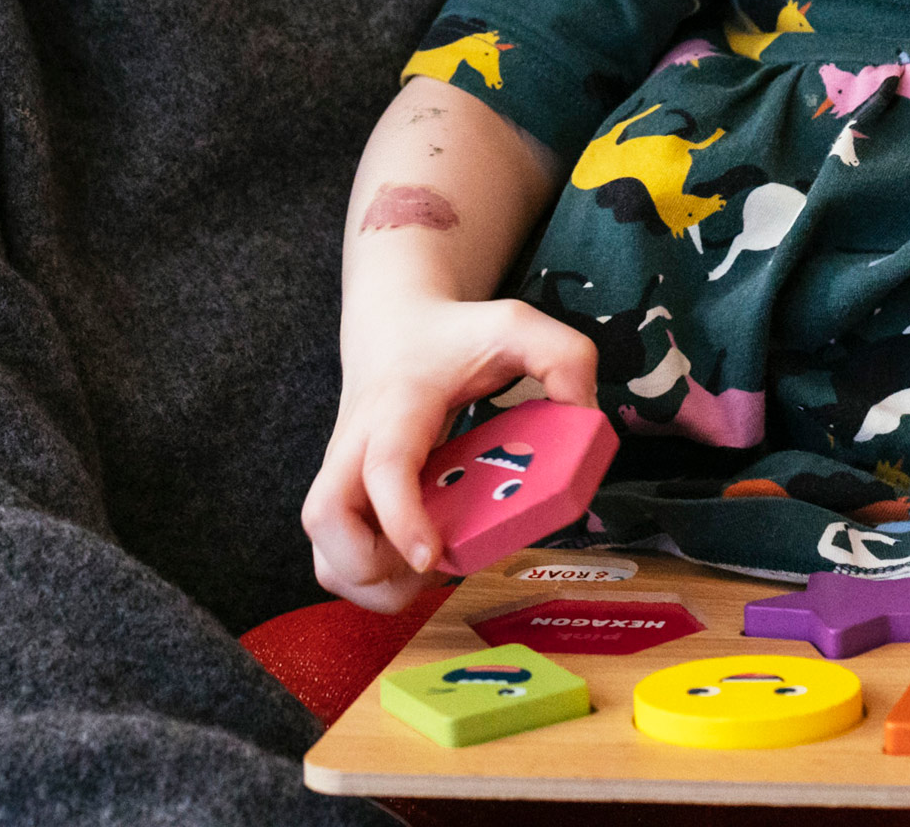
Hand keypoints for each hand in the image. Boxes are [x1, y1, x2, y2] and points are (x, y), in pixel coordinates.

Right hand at [302, 297, 600, 611]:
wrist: (393, 325)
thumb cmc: (454, 334)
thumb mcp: (516, 326)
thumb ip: (564, 358)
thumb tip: (586, 418)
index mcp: (398, 407)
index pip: (383, 466)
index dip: (401, 518)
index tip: (430, 557)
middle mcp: (355, 446)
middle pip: (324, 520)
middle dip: (370, 565)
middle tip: (429, 561)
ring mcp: (342, 477)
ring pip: (325, 555)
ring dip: (371, 583)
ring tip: (428, 565)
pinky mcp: (343, 499)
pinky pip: (335, 561)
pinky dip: (369, 580)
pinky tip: (415, 560)